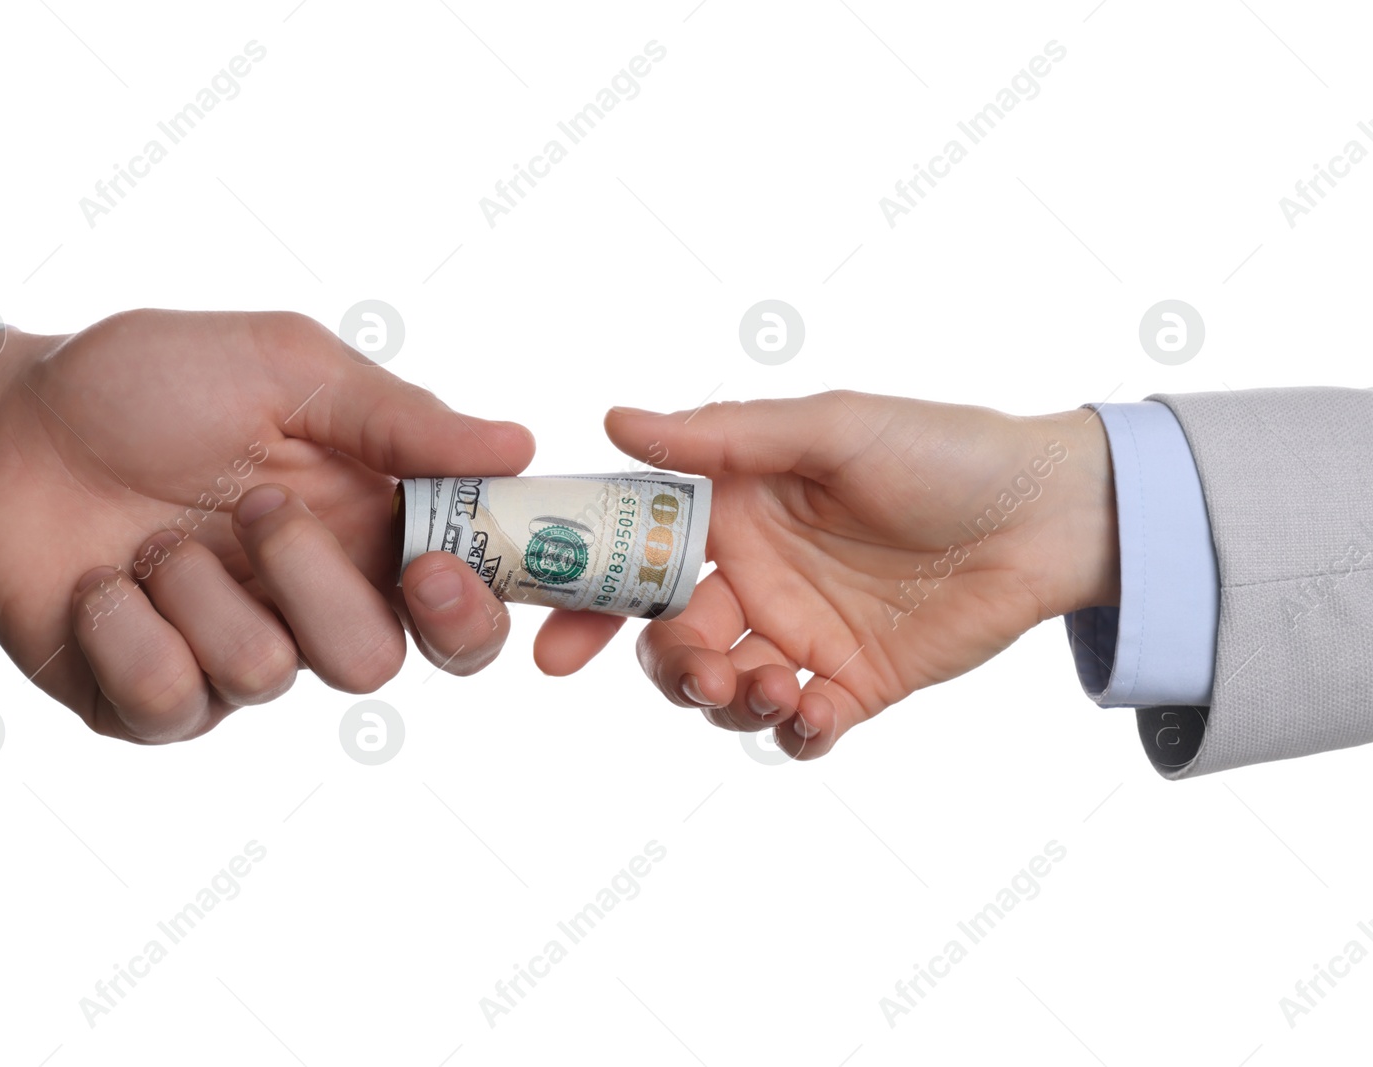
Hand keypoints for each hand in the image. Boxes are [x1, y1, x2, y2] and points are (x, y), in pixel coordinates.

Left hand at [0, 310, 532, 741]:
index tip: (433, 565)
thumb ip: (397, 417)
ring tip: (151, 534)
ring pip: (270, 674)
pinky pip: (172, 701)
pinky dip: (126, 627)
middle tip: (258, 504)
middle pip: (380, 662)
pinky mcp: (151, 702)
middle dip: (315, 582)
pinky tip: (101, 582)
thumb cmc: (148, 384)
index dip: (475, 608)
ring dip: (199, 585)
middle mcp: (312, 604)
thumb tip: (519, 444)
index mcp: (365, 527)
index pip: (466, 603)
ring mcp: (230, 658)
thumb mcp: (282, 367)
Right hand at [533, 391, 1117, 758]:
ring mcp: (801, 636)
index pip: (637, 559)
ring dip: (726, 700)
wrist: (1049, 514)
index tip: (557, 639)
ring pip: (722, 691)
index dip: (587, 599)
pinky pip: (798, 728)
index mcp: (735, 513)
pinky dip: (792, 732)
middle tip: (699, 670)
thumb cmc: (942, 450)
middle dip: (663, 666)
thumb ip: (723, 436)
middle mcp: (756, 578)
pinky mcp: (854, 683)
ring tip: (775, 684)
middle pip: (667, 640)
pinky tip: (811, 712)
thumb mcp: (830, 427)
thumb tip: (615, 423)